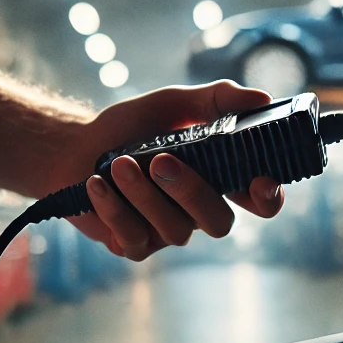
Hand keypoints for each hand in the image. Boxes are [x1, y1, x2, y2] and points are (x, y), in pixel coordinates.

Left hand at [70, 81, 284, 260]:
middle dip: (192, 192)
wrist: (74, 148)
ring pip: (175, 230)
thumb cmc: (130, 128)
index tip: (258, 181)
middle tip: (162, 161)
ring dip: (143, 194)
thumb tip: (261, 97)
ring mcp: (168, 231)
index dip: (268, 197)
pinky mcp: (134, 245)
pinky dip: (114, 208)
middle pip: (220, 222)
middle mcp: (199, 210)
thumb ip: (218, 99)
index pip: (261, 200)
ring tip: (117, 163)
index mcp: (219, 179)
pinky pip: (134, 238)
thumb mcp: (174, 104)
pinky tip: (97, 184)